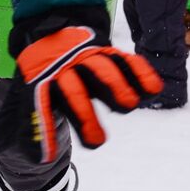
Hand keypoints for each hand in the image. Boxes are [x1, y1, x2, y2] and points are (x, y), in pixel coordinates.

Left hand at [0, 8, 161, 163]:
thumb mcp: (35, 94)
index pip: (39, 107)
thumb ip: (38, 122)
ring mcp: (87, 57)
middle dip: (84, 114)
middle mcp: (64, 67)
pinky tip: (154, 89)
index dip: (44, 132)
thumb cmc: (49, 77)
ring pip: (101, 69)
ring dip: (115, 87)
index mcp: (41, 81)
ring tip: (130, 105)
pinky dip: (140, 72)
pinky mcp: (108, 52)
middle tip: (98, 142)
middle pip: (73, 89)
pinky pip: (125, 60)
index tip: (48, 158)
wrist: (54, 33)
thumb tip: (42, 157)